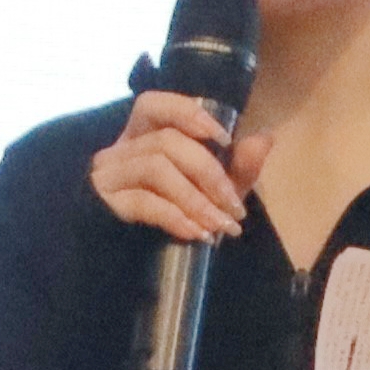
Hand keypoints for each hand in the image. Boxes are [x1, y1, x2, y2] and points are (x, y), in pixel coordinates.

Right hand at [88, 90, 271, 245]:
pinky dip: (177, 217)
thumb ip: (239, 166)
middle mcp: (120, 149)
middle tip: (235, 206)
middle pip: (165, 140)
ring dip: (196, 199)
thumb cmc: (177, 215)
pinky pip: (143, 202)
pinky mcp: (104, 205)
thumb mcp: (214, 192)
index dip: (188, 113)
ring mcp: (108, 176)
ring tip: (220, 225)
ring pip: (155, 167)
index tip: (224, 138)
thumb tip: (264, 138)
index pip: (153, 105)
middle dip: (208, 172)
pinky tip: (198, 234)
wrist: (133, 264)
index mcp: (143, 135)